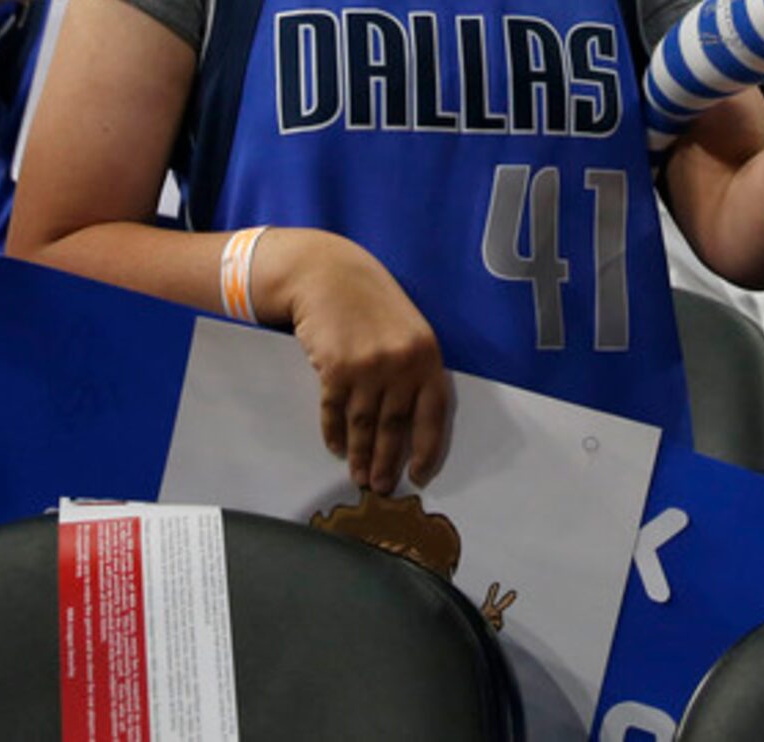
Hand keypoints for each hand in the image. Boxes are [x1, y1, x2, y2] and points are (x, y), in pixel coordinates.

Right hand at [276, 233, 452, 495]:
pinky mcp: (335, 369)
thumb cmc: (371, 303)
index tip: (419, 475)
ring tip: (360, 477)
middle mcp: (401, 363)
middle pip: (395, 426)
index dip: (427, 448)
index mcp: (427, 355)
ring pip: (364, 425)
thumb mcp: (407, 329)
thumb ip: (414, 369)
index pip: (433, 414)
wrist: (329, 275)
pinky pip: (335, 412)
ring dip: (361, 455)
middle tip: (382, 488)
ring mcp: (368, 366)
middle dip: (388, 462)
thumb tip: (412, 424)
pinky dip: (334, 434)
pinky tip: (335, 448)